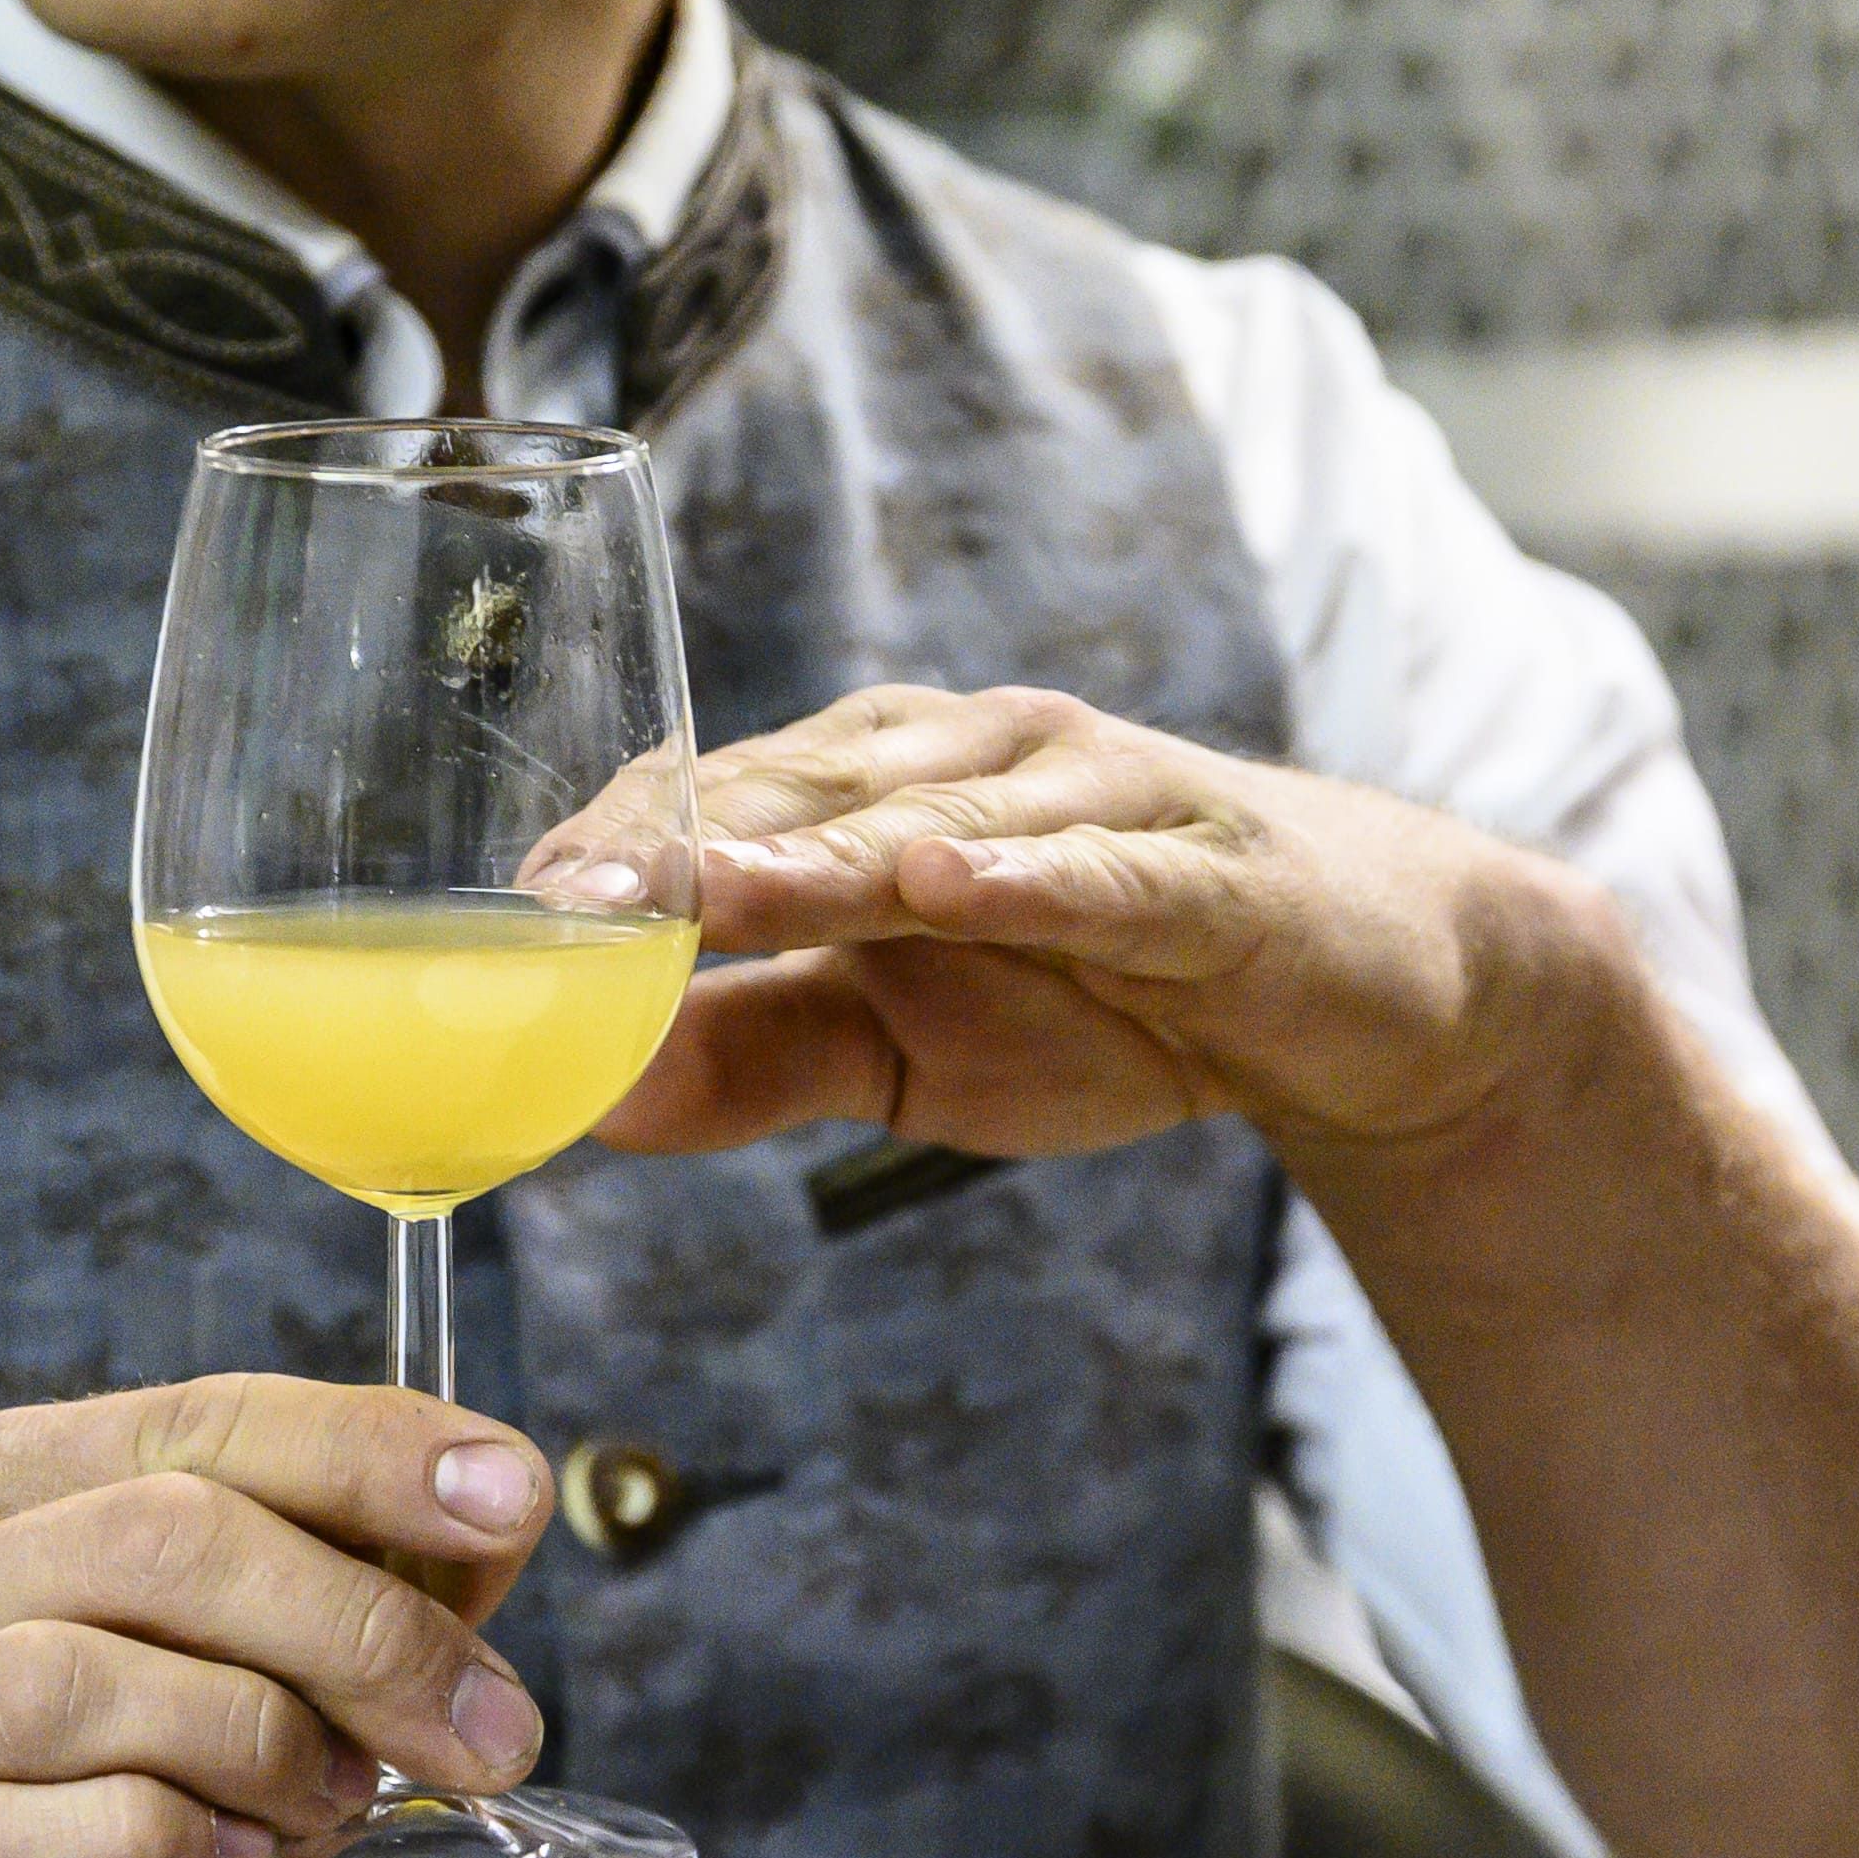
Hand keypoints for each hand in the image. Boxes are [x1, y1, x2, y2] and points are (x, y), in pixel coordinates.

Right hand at [0, 1380, 554, 1857]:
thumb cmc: (120, 1835)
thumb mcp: (250, 1684)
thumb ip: (352, 1591)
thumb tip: (492, 1520)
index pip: (198, 1421)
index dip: (367, 1450)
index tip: (511, 1502)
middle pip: (156, 1537)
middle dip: (356, 1626)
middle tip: (483, 1727)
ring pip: (77, 1680)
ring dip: (261, 1740)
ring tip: (336, 1803)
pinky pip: (45, 1837)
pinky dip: (180, 1844)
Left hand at [589, 684, 1627, 1173]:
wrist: (1358, 1000)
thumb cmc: (1108, 995)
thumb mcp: (900, 1054)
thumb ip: (747, 1058)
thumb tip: (584, 1100)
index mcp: (876, 787)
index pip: (714, 804)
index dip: (611, 855)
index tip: (500, 921)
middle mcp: (971, 757)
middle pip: (799, 794)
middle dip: (675, 846)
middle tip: (557, 903)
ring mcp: (1094, 796)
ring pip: (931, 816)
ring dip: (817, 852)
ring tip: (706, 884)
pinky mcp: (1206, 864)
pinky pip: (1104, 865)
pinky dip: (1027, 871)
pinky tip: (947, 883)